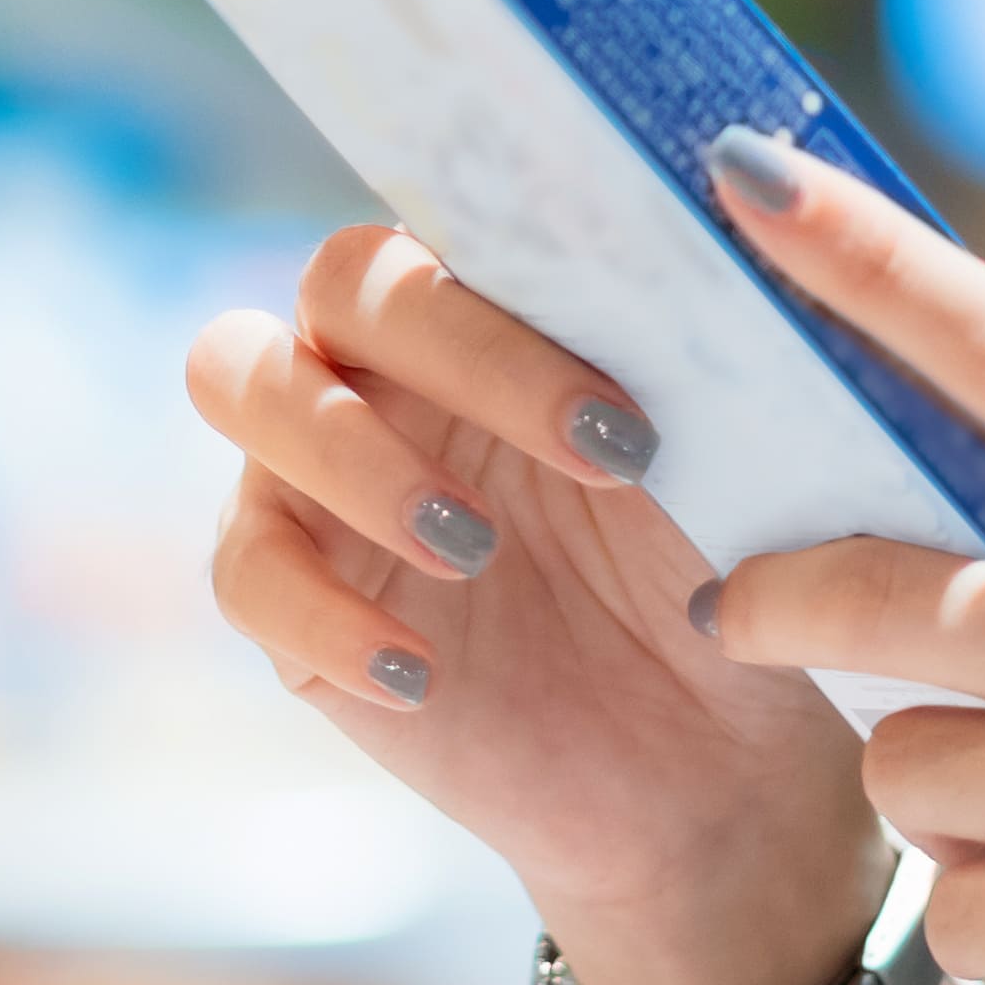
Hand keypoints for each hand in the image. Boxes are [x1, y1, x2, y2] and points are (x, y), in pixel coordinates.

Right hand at [185, 227, 882, 984]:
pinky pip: (245, 572)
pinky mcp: (290, 602)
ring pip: (242, 379)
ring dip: (353, 451)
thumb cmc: (731, 583)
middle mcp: (391, 362)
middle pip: (342, 280)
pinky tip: (418, 673)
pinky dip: (323, 614)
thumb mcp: (742, 464)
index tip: (632, 410)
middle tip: (595, 461)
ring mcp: (323, 474)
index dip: (528, 293)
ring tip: (473, 548)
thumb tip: (738, 218)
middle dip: (462, 355)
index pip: (467, 217)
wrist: (714, 767)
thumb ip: (708, 350)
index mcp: (500, 302)